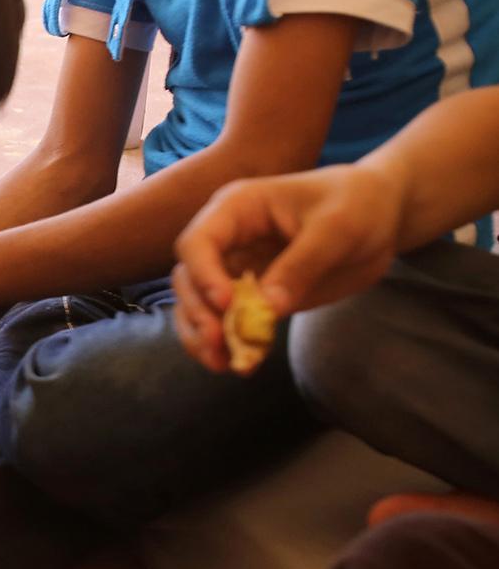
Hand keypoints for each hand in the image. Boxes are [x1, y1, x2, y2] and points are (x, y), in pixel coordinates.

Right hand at [172, 164, 405, 372]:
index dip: (203, 274)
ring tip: (223, 363)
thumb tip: (268, 310)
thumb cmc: (357, 204)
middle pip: (188, 279)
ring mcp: (236, 269)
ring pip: (197, 305)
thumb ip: (301, 265)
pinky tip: (239, 364)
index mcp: (237, 209)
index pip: (197, 242)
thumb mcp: (337, 228)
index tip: (226, 303)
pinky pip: (228, 322)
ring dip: (202, 336)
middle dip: (198, 312)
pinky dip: (228, 344)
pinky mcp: (253, 296)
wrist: (380, 215)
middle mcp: (227, 240)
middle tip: (220, 342)